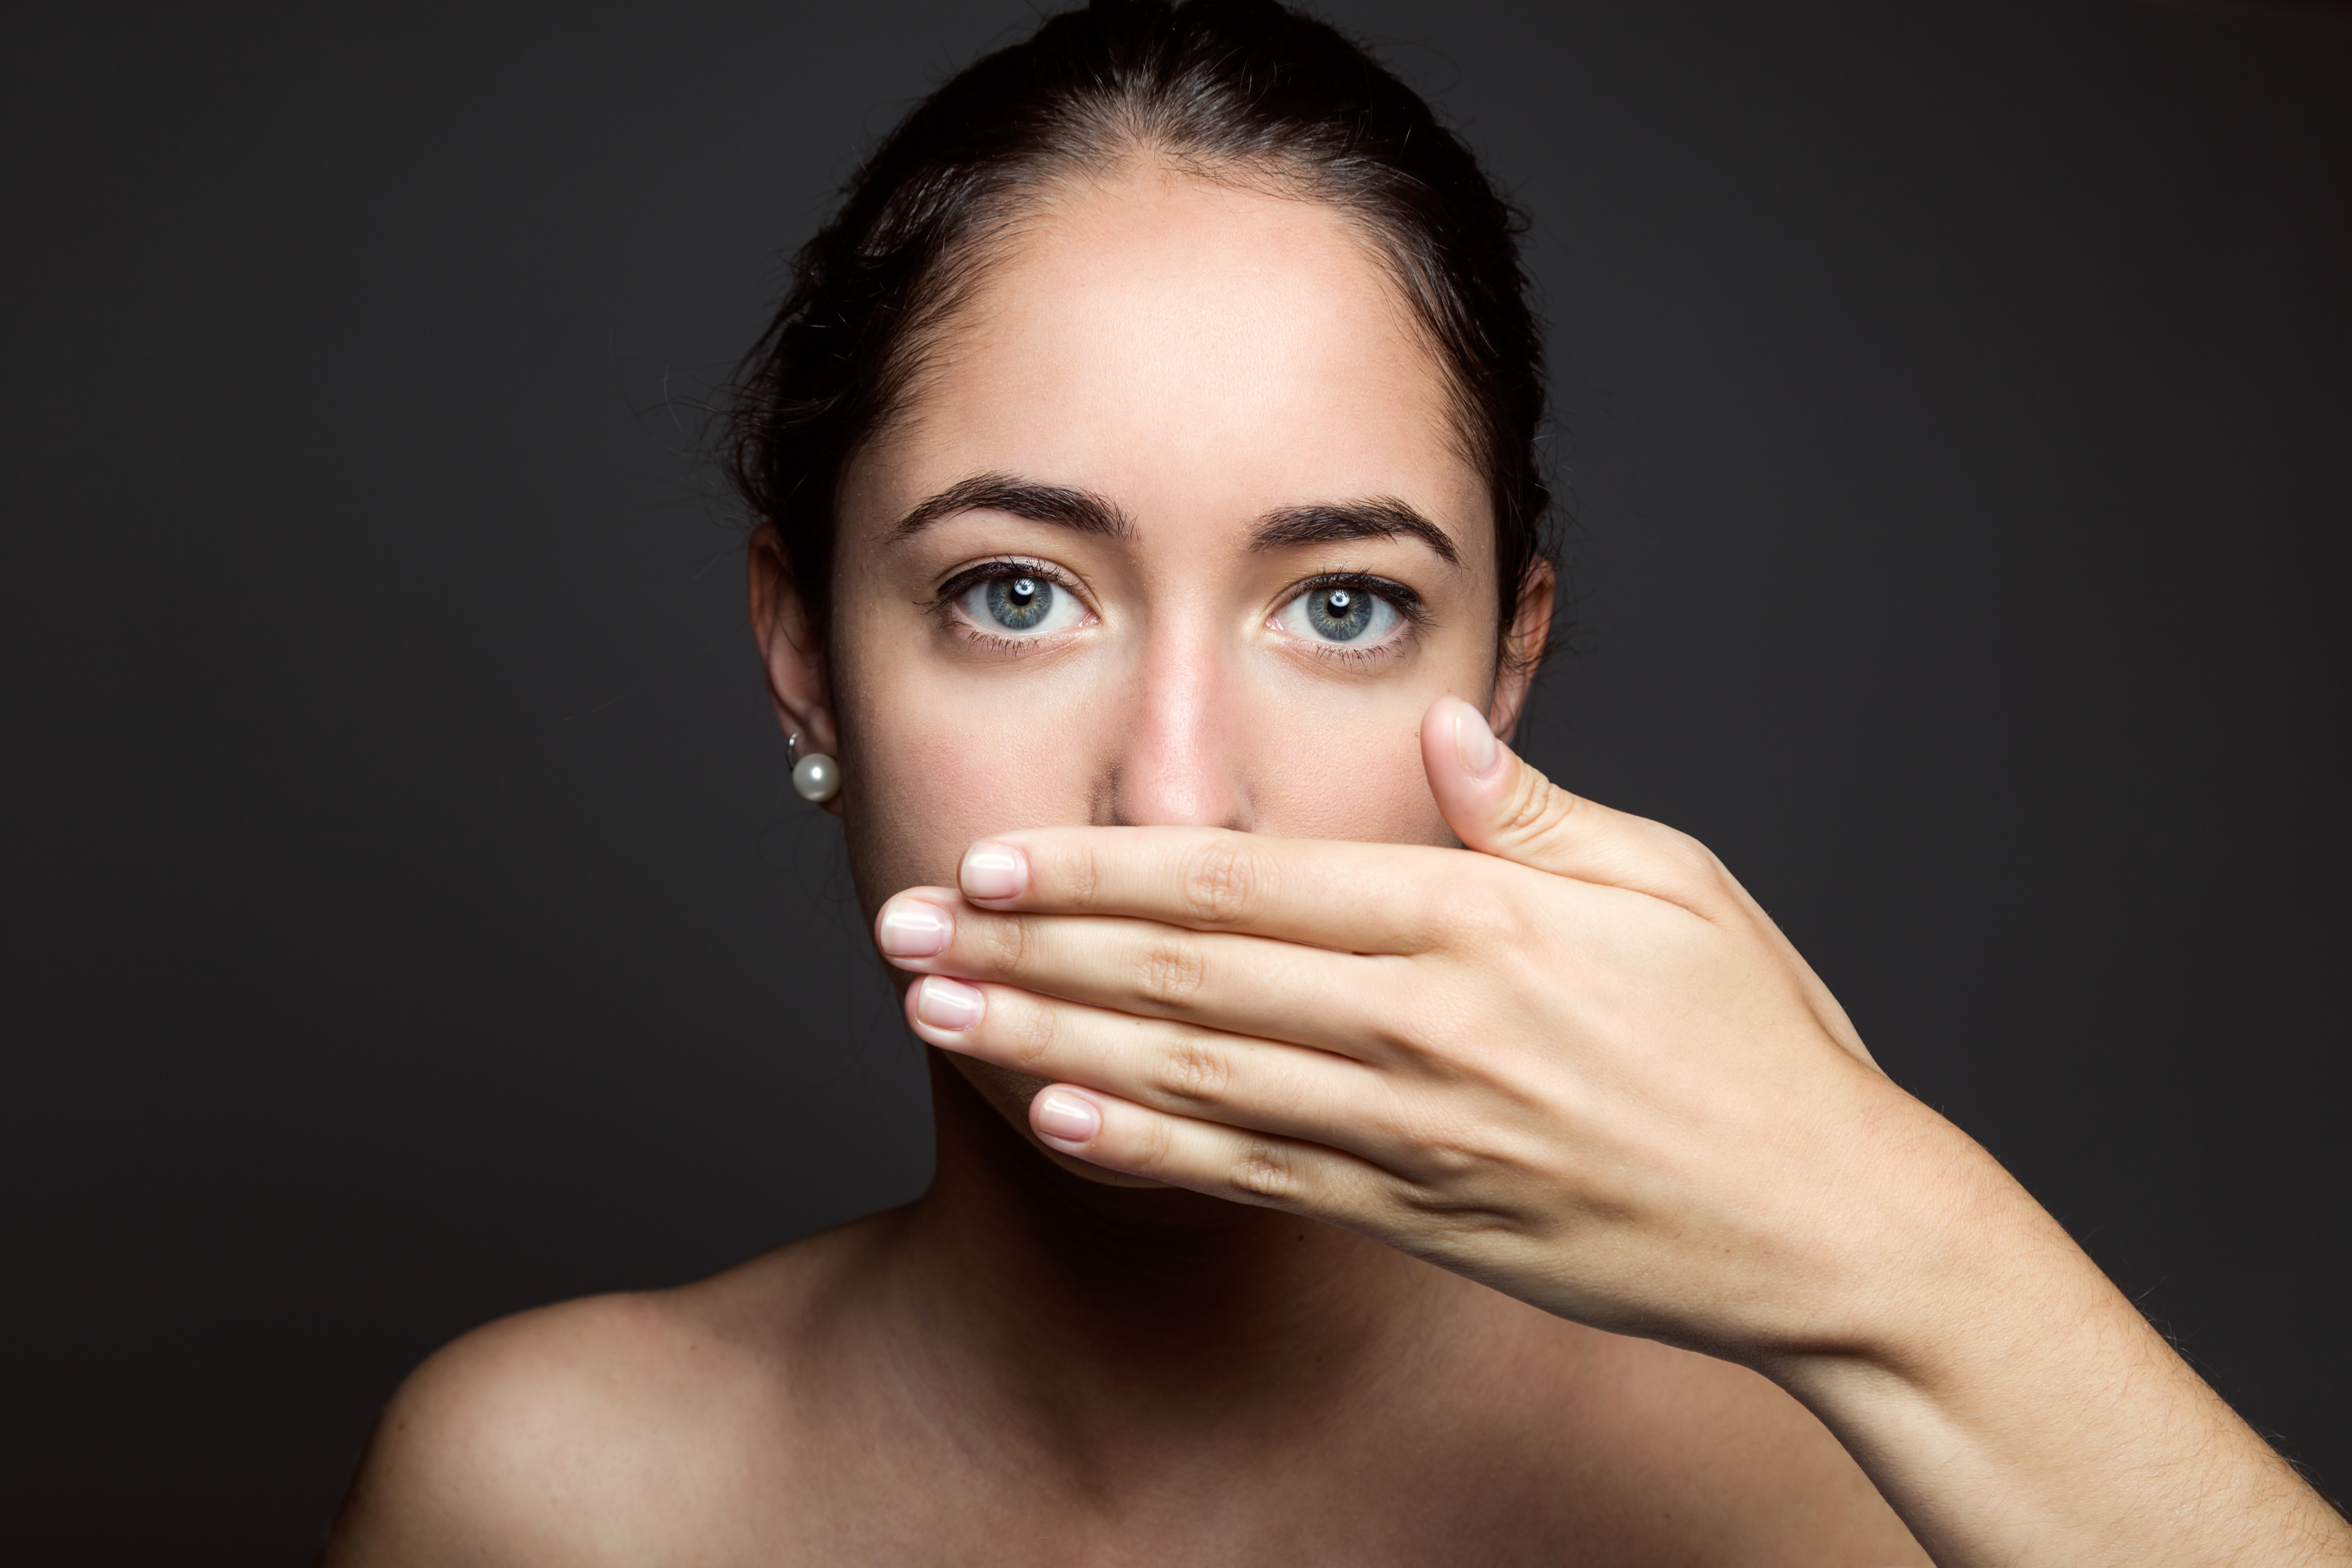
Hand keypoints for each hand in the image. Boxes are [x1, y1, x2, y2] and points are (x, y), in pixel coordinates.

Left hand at [874, 696, 1981, 1360]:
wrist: (1829, 1225)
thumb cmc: (1759, 1043)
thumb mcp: (1675, 887)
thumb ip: (1536, 811)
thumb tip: (1437, 728)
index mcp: (1482, 920)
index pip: (1250, 881)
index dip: (1106, 864)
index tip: (994, 854)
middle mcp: (1430, 1025)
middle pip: (1190, 974)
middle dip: (1033, 947)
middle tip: (901, 929)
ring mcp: (1420, 1131)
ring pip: (1196, 1075)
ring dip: (1051, 1041)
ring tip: (933, 1014)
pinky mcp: (1424, 1215)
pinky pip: (1260, 1177)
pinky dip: (1151, 1149)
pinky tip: (1056, 1121)